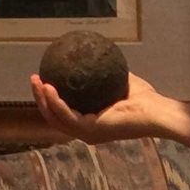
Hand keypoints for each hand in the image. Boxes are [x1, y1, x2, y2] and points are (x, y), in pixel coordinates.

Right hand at [30, 71, 189, 146]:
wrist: (155, 111)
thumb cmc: (144, 100)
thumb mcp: (119, 81)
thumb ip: (104, 74)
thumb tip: (93, 56)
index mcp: (90, 122)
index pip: (63, 113)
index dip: (49, 99)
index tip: (42, 80)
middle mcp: (86, 131)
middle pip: (54, 117)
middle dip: (40, 98)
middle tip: (34, 79)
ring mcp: (87, 133)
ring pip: (56, 118)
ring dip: (43, 99)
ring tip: (37, 82)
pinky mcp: (90, 131)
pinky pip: (67, 115)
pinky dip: (56, 102)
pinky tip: (49, 88)